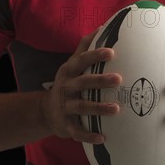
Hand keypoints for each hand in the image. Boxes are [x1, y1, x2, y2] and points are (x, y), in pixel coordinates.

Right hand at [40, 28, 121, 143]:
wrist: (46, 111)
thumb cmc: (68, 82)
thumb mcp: (71, 63)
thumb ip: (85, 46)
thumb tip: (102, 27)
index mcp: (69, 71)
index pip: (82, 60)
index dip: (95, 55)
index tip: (111, 52)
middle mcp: (66, 87)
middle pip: (83, 83)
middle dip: (100, 81)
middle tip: (118, 79)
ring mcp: (65, 107)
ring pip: (82, 107)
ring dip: (99, 108)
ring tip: (117, 109)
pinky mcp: (65, 125)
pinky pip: (77, 131)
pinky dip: (89, 135)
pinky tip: (102, 137)